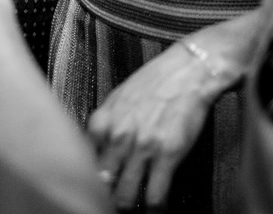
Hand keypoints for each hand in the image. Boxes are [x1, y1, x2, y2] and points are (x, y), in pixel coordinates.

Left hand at [88, 41, 220, 209]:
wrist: (188, 72)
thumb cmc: (155, 81)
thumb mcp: (118, 98)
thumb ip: (104, 124)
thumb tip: (94, 148)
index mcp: (102, 122)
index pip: (84, 162)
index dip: (89, 179)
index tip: (93, 187)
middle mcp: (118, 136)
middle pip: (102, 184)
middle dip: (105, 197)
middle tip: (110, 203)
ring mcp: (142, 148)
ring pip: (126, 196)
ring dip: (127, 207)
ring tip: (131, 210)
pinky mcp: (167, 155)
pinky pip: (155, 195)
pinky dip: (154, 208)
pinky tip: (155, 208)